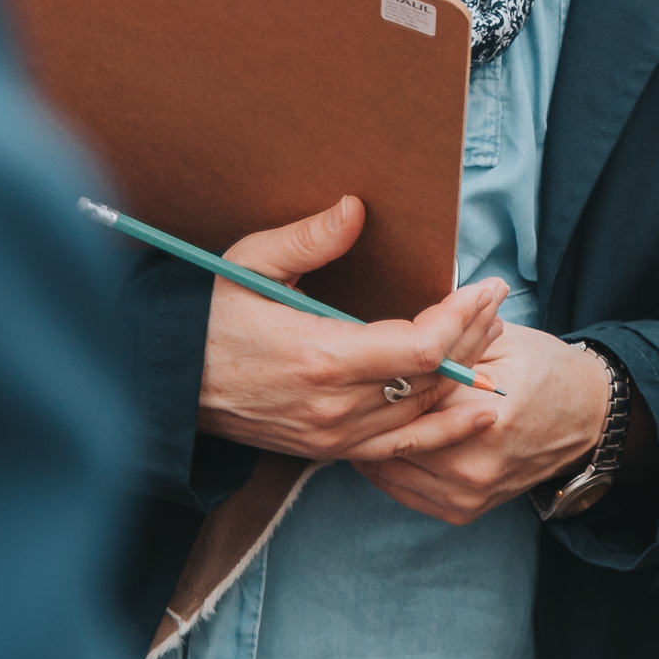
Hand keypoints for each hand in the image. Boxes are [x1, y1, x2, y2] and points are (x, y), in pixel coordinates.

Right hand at [196, 198, 509, 461]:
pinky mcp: (325, 449)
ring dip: (465, 375)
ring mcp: (330, 434)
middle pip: (432, 378)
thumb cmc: (204, 314)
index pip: (421, 347)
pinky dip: (443, 428)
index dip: (463, 318)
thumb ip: (308, 240)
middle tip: (497, 300)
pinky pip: (399, 446)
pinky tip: (478, 413)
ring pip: (422, 411)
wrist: (161, 382)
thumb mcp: (249, 264)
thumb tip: (356, 209)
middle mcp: (332, 405)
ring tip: (493, 336)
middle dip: (474, 336)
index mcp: (319, 356)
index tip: (485, 287)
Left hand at [349, 323, 621, 525]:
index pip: (411, 395)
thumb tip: (397, 332)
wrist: (586, 417)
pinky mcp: (465, 509)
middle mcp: (476, 461)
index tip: (360, 366)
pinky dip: (385, 470)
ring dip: (366, 446)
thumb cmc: (545, 372)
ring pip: (390, 470)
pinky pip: (404, 493)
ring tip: (351, 419)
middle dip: (367, 415)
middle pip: (394, 437)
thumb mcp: (502, 340)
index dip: (382, 378)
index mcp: (487, 412)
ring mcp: (469, 491)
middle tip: (343, 393)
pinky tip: (372, 448)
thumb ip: (450, 338)